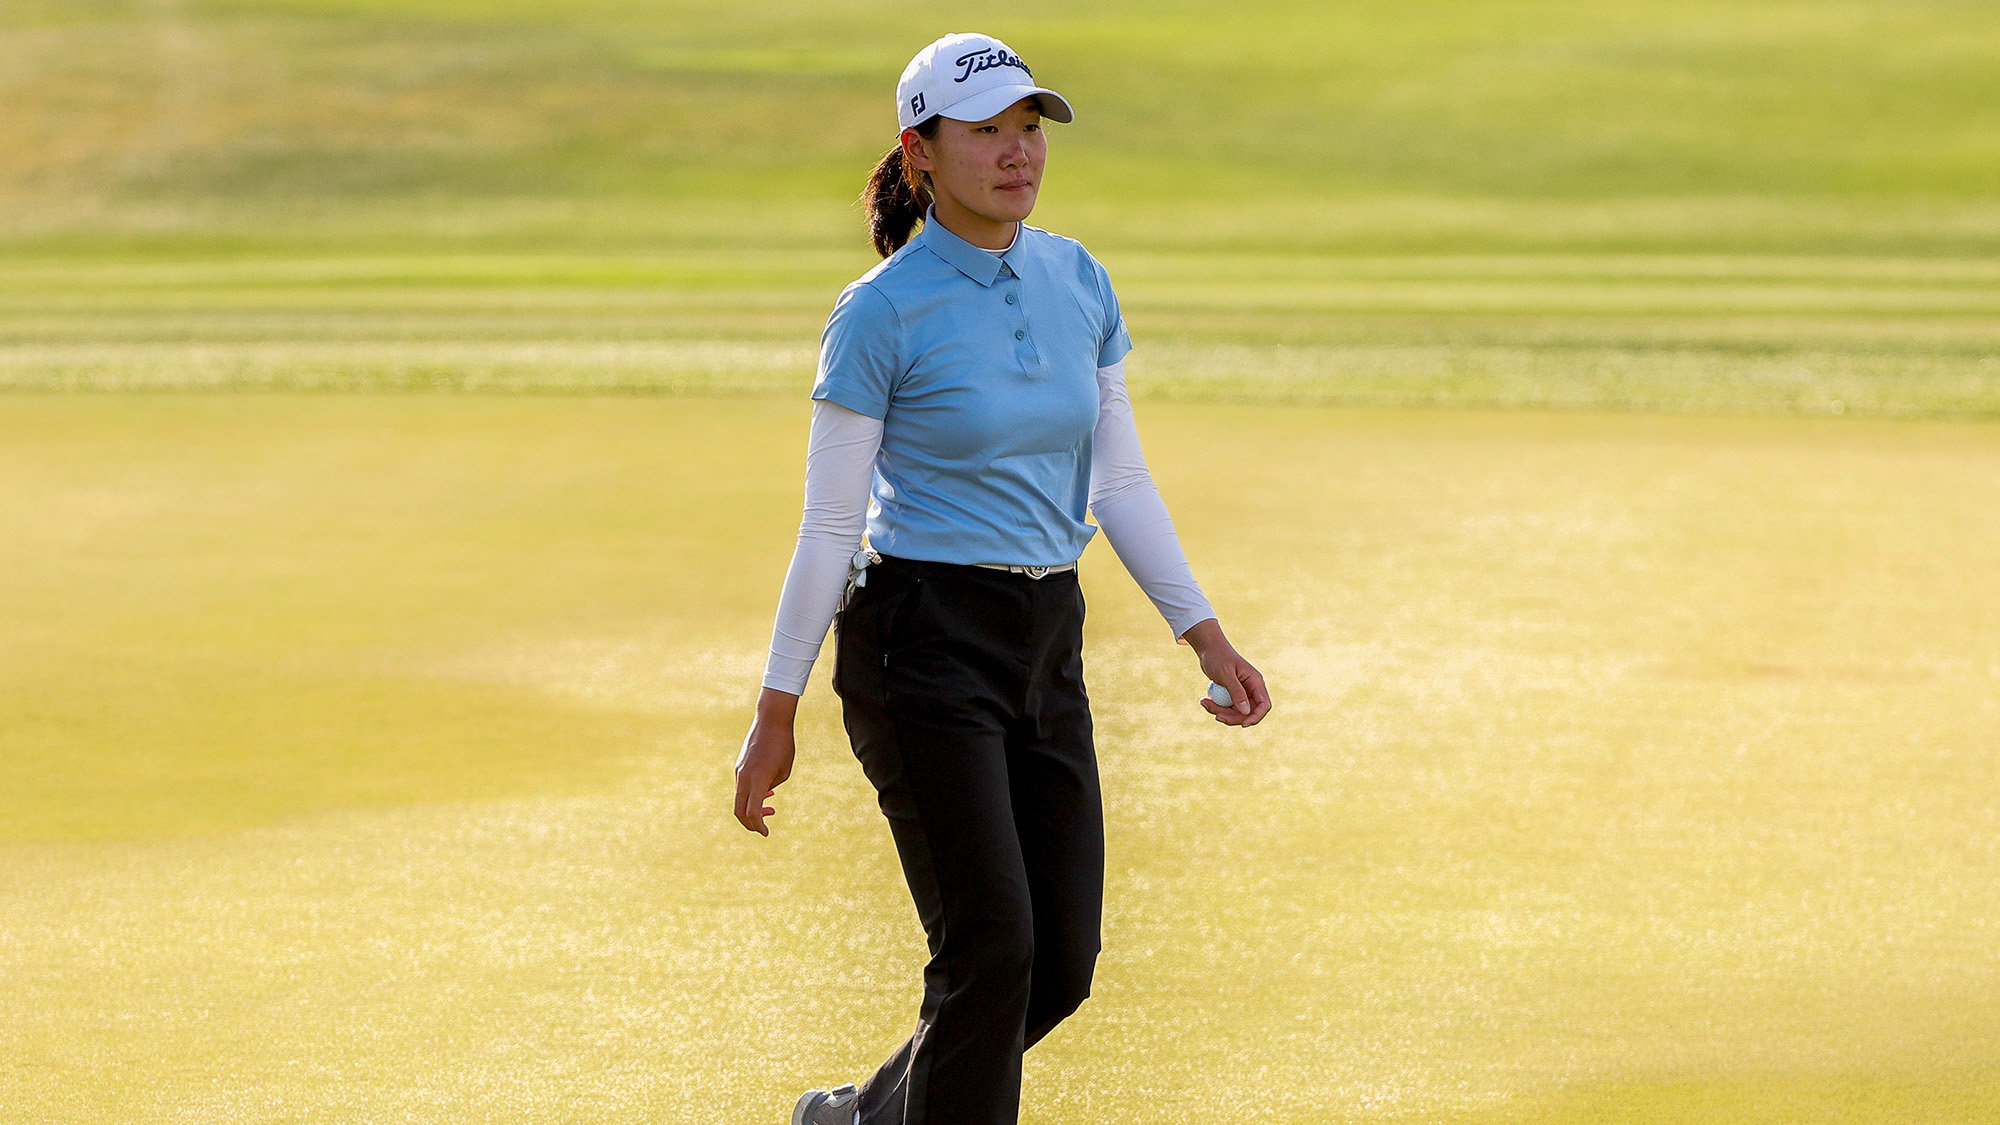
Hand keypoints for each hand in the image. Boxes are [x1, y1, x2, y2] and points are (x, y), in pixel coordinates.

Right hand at [733, 687, 800, 834]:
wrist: (771, 720)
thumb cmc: (783, 745)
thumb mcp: (784, 771)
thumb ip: (771, 787)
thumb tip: (763, 795)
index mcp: (757, 781)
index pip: (752, 812)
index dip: (758, 826)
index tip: (766, 833)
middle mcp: (744, 778)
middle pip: (739, 811)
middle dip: (750, 823)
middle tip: (762, 828)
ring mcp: (739, 771)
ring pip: (740, 799)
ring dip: (752, 808)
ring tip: (771, 807)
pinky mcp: (739, 766)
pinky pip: (742, 787)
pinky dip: (750, 795)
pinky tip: (766, 793)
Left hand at [1179, 618, 1271, 726]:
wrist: (1208, 648)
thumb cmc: (1218, 657)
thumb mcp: (1226, 674)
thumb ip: (1237, 692)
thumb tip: (1246, 712)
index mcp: (1255, 682)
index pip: (1264, 705)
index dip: (1256, 717)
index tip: (1243, 724)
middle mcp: (1251, 688)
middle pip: (1248, 712)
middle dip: (1233, 717)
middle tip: (1217, 716)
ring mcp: (1241, 692)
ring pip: (1235, 712)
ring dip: (1220, 712)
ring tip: (1204, 702)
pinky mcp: (1231, 694)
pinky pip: (1226, 707)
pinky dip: (1216, 707)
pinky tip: (1204, 701)